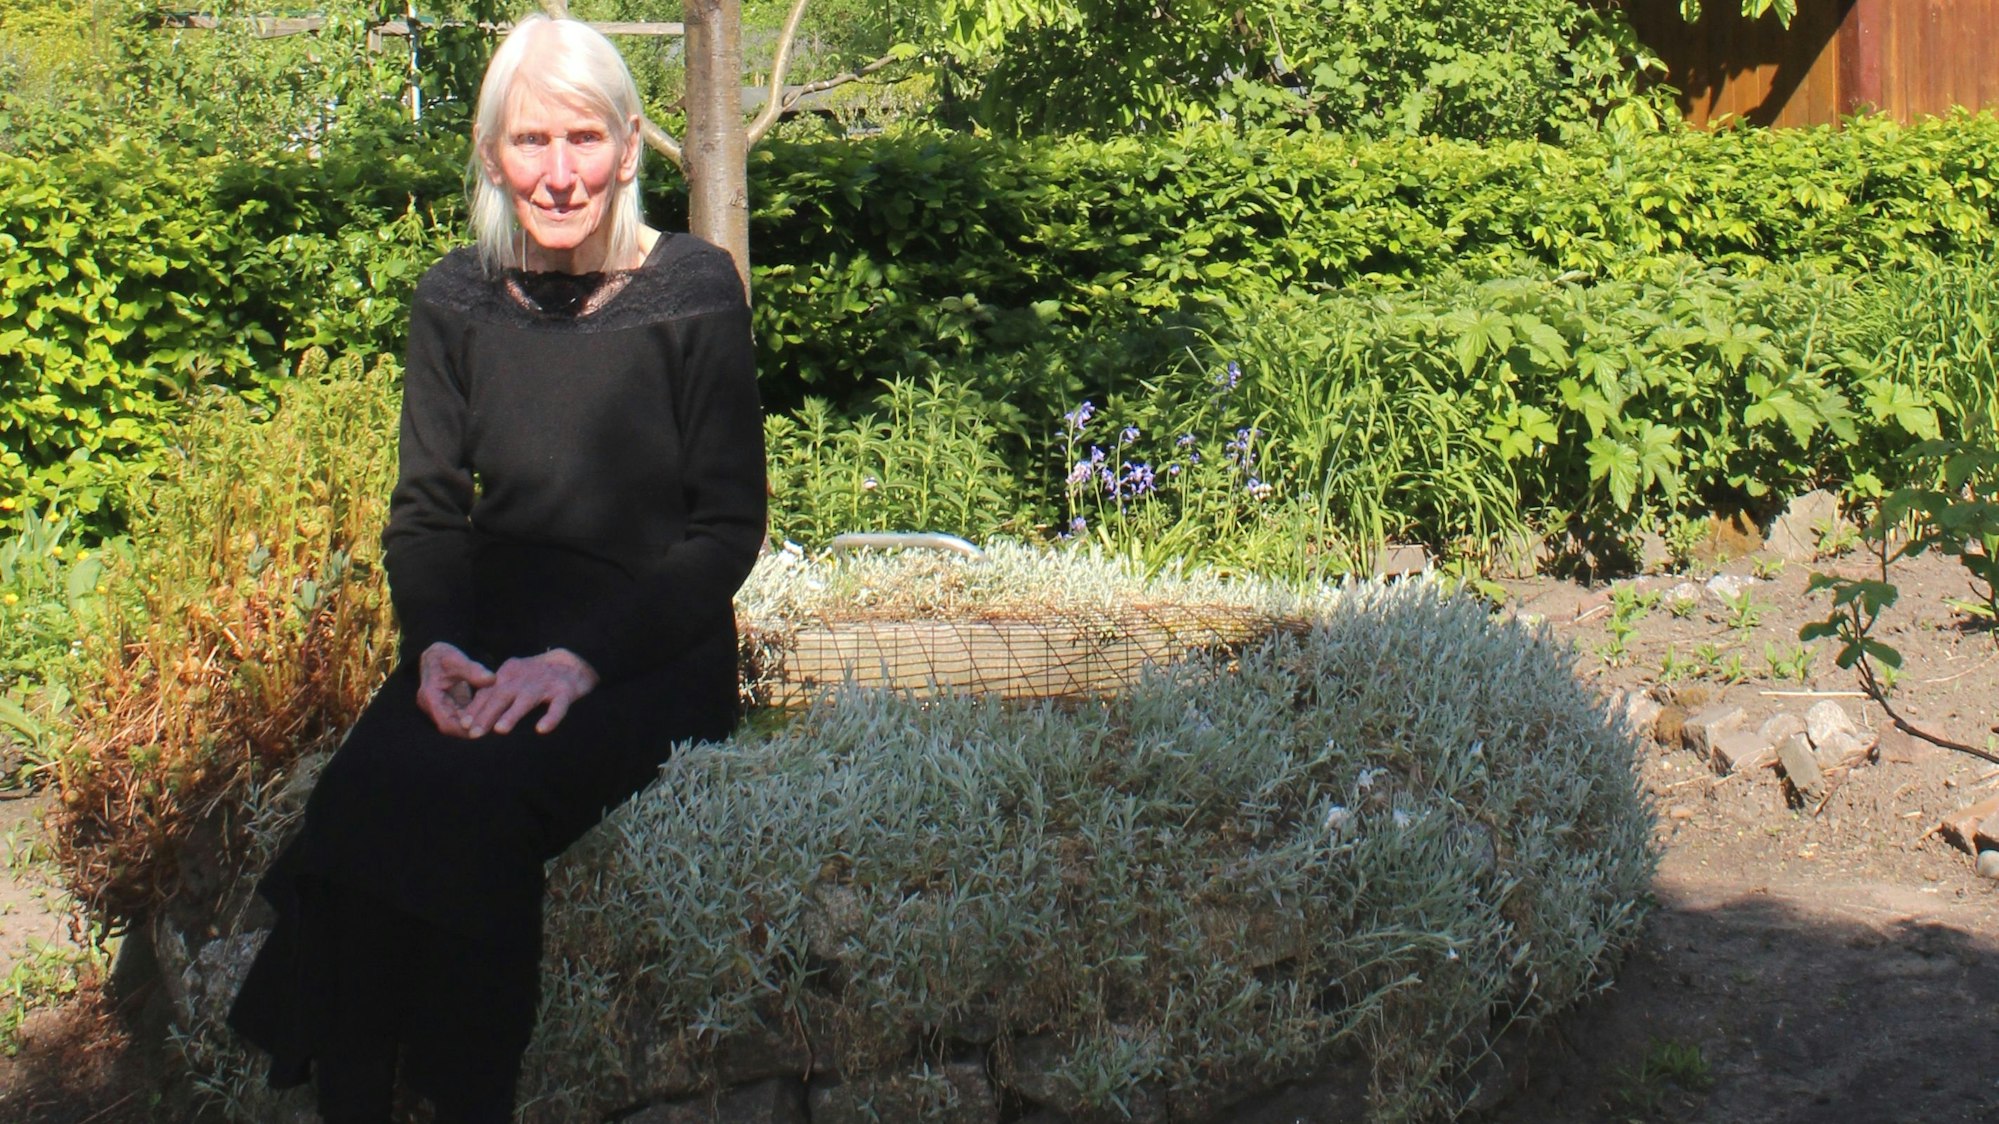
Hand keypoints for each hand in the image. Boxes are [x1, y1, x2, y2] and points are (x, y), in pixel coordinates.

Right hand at [416, 641, 495, 737]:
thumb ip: (473, 670)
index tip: (485, 728)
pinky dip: (475, 717)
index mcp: (430, 697)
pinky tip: (492, 716)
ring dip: (475, 724)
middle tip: (495, 729)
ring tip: (496, 724)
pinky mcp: (448, 706)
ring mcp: (439, 708)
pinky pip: (462, 716)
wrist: (434, 654)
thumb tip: (492, 679)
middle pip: (452, 727)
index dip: (465, 730)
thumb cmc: (443, 655)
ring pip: (458, 723)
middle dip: (472, 729)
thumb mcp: (457, 659)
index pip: (446, 723)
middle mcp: (432, 706)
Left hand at [460, 648, 599, 737]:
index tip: (464, 724)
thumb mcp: (514, 678)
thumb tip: (470, 718)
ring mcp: (546, 684)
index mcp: (509, 673)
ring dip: (513, 714)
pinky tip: (542, 729)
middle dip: (487, 714)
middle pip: (503, 694)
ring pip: (527, 699)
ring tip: (500, 730)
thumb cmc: (539, 676)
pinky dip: (551, 717)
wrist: (576, 660)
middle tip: (474, 733)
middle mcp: (525, 677)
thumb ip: (495, 693)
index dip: (476, 707)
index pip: (489, 691)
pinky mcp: (566, 691)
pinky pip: (558, 706)